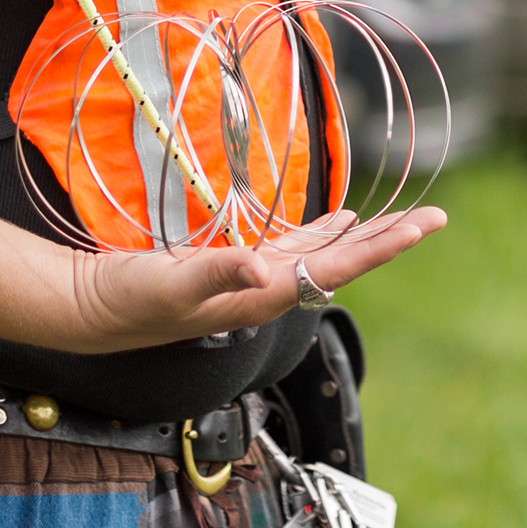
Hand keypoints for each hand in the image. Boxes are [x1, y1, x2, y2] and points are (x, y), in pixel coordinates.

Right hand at [46, 205, 448, 351]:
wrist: (91, 310)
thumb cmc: (128, 300)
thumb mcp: (171, 284)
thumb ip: (216, 273)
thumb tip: (262, 268)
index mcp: (264, 295)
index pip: (339, 265)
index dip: (383, 244)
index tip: (424, 226)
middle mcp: (267, 292)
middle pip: (344, 262)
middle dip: (389, 239)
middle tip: (435, 218)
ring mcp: (253, 281)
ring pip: (325, 254)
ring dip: (364, 235)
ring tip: (401, 219)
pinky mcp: (235, 269)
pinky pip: (295, 248)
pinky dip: (323, 232)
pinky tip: (339, 221)